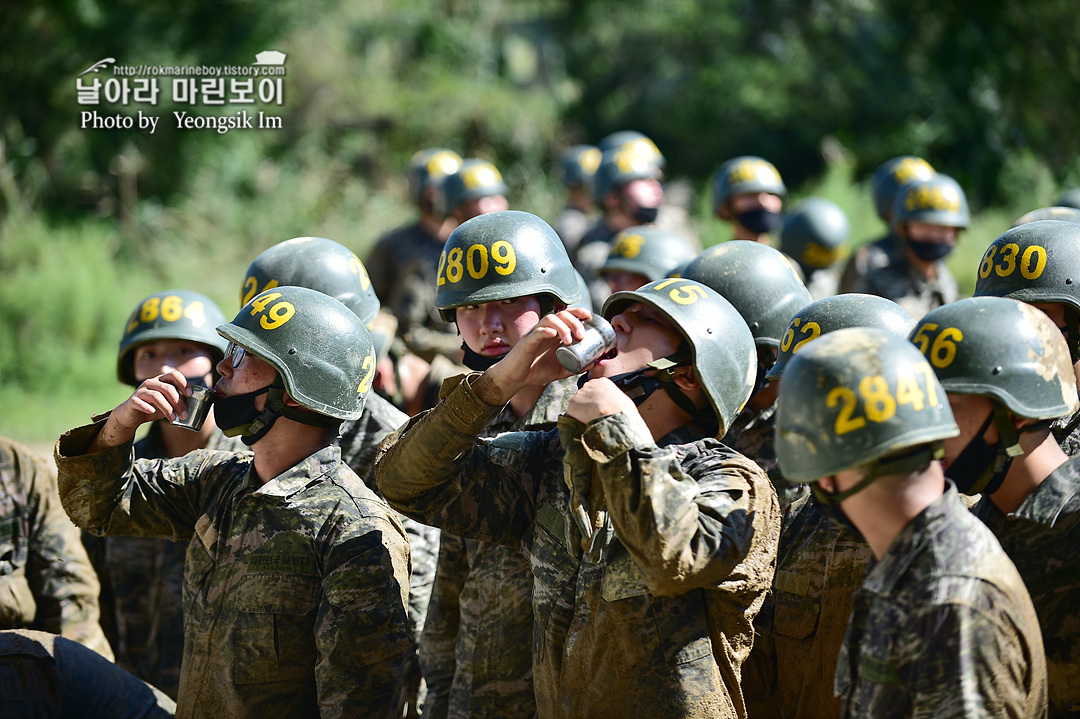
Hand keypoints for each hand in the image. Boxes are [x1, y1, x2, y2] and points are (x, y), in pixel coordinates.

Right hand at [90, 371, 193, 450]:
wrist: (130, 416)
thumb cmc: (152, 408)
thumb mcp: (168, 404)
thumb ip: (178, 402)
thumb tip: (194, 405)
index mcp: (161, 381)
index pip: (173, 375)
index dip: (183, 383)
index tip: (189, 394)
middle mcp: (151, 382)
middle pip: (168, 388)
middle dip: (178, 402)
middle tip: (184, 415)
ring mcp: (141, 391)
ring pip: (156, 396)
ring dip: (167, 408)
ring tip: (173, 419)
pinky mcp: (132, 400)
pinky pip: (139, 402)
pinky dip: (147, 407)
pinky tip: (153, 412)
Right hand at [474, 307, 591, 405]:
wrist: (516, 378)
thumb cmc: (536, 371)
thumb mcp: (560, 370)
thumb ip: (575, 366)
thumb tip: (593, 363)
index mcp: (554, 333)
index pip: (567, 316)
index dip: (578, 312)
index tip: (589, 316)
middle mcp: (546, 330)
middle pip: (561, 314)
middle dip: (574, 321)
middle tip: (582, 335)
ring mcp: (535, 334)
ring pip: (549, 319)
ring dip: (562, 327)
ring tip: (569, 340)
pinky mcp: (526, 342)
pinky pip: (536, 332)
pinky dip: (545, 331)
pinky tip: (552, 334)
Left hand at [566, 377, 637, 423]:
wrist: (614, 416)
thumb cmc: (623, 410)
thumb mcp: (622, 399)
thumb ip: (613, 398)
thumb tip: (612, 406)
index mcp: (603, 382)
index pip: (596, 389)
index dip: (597, 400)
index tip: (600, 407)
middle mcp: (589, 384)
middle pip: (585, 395)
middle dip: (588, 404)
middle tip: (594, 414)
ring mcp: (579, 394)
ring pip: (578, 404)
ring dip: (582, 412)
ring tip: (590, 420)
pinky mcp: (572, 404)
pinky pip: (572, 413)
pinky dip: (576, 419)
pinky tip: (584, 423)